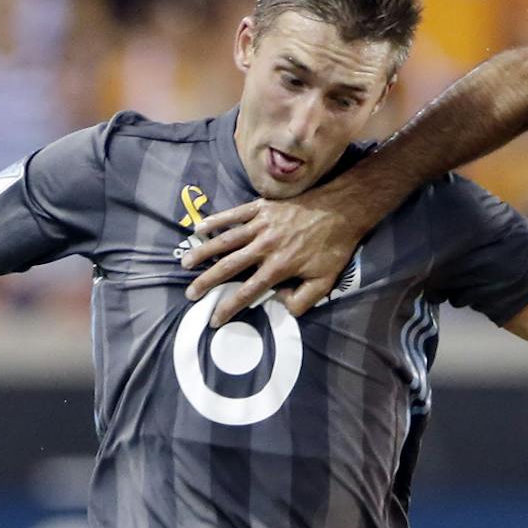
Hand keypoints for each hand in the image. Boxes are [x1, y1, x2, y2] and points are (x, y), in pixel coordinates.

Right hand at [179, 186, 364, 324]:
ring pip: (225, 240)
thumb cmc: (334, 247)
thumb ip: (302, 300)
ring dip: (203, 252)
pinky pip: (234, 214)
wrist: (341, 209)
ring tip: (185, 262)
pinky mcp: (262, 207)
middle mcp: (265, 247)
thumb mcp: (325, 282)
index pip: (247, 292)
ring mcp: (261, 225)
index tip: (214, 319)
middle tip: (190, 293)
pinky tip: (199, 227)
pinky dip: (216, 220)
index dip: (228, 307)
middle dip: (207, 282)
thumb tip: (280, 306)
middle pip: (228, 267)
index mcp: (278, 267)